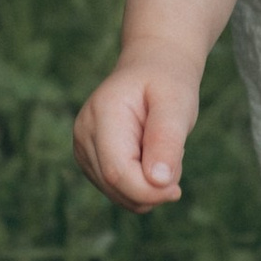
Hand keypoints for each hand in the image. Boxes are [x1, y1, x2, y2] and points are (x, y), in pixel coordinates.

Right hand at [71, 0, 244, 208]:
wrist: (153, 66)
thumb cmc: (167, 82)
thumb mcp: (177, 104)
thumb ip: (167, 141)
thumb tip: (159, 182)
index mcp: (102, 114)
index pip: (117, 172)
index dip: (149, 190)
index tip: (178, 190)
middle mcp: (83, 132)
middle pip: (115, 186)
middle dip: (151, 190)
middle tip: (176, 165)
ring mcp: (82, 147)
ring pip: (115, 193)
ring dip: (147, 188)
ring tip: (161, 154)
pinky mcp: (89, 160)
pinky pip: (116, 190)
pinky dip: (139, 186)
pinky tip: (150, 159)